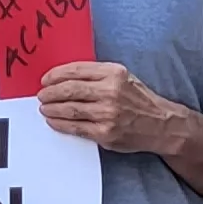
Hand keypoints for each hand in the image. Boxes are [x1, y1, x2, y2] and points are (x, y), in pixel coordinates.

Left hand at [35, 61, 181, 153]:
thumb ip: (98, 74)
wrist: (161, 124)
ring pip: (69, 109)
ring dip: (52, 109)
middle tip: (41, 95)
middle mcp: (110, 92)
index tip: (45, 79)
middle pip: (69, 90)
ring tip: (44, 108)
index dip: (55, 75)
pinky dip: (60, 124)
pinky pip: (75, 128)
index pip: (76, 70)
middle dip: (50, 93)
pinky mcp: (105, 132)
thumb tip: (65, 78)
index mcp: (114, 73)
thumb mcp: (123, 77)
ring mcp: (107, 113)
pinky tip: (54, 121)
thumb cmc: (139, 99)